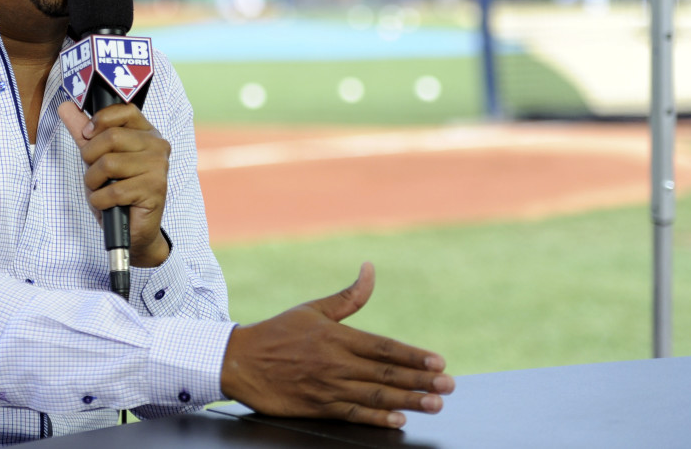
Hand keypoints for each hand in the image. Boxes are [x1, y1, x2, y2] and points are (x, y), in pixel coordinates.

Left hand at [57, 101, 170, 267]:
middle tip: (95, 175)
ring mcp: (158, 167)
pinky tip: (108, 205)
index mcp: (147, 133)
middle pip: (111, 138)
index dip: (100, 121)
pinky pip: (113, 191)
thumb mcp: (97, 157)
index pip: (123, 111)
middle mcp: (157, 146)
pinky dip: (101, 201)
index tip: (89, 135)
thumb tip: (65, 105)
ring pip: (108, 164)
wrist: (134, 229)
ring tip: (102, 191)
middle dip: (90, 159)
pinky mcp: (154, 190)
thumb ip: (83, 131)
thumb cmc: (117, 191)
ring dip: (94, 183)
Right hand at [220, 263, 453, 428]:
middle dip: (421, 381)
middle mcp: (337, 363)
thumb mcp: (313, 309)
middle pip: (387, 374)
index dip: (414, 356)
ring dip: (409, 401)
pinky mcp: (319, 407)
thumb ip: (348, 297)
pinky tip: (398, 421)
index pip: (385, 348)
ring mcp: (328, 387)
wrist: (240, 361)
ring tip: (435, 405)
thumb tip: (371, 269)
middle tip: (450, 386)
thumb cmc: (278, 332)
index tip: (439, 362)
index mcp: (337, 336)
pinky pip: (354, 415)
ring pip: (376, 396)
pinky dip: (378, 419)